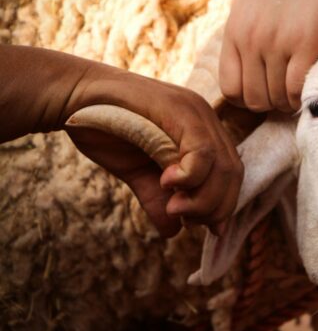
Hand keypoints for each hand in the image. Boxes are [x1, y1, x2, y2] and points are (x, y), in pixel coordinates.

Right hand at [65, 68, 242, 237]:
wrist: (73, 97)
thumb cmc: (106, 131)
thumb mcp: (137, 173)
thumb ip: (158, 199)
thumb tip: (174, 233)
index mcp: (203, 133)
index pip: (230, 174)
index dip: (223, 205)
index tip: (201, 226)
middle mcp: (206, 120)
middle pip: (232, 172)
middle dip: (214, 206)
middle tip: (185, 219)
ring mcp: (195, 111)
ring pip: (222, 165)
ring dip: (203, 198)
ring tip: (174, 207)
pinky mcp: (180, 109)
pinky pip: (202, 150)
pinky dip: (191, 176)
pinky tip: (167, 182)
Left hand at [219, 0, 317, 111]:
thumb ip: (241, 28)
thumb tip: (241, 51)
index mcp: (233, 33)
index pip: (230, 89)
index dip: (247, 99)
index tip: (264, 92)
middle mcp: (250, 42)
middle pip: (253, 99)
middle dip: (270, 104)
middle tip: (285, 95)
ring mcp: (276, 43)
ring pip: (276, 97)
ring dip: (288, 102)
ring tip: (298, 92)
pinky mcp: (304, 42)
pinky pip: (296, 87)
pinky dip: (301, 96)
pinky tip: (308, 89)